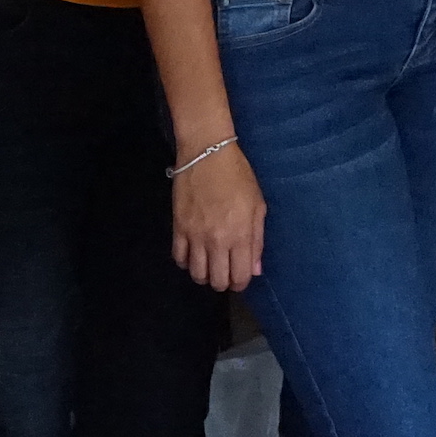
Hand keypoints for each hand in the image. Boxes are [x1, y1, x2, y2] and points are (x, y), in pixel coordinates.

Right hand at [171, 142, 265, 290]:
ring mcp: (195, 236)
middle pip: (217, 281)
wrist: (207, 154)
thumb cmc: (238, 176)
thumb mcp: (257, 205)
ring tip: (210, 265)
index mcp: (240, 234)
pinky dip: (187, 262)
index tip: (241, 277)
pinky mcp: (178, 229)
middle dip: (224, 282)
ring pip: (196, 274)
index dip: (241, 282)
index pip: (239, 276)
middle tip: (226, 271)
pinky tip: (194, 254)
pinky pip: (179, 258)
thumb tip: (255, 270)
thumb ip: (257, 240)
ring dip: (205, 275)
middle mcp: (217, 240)